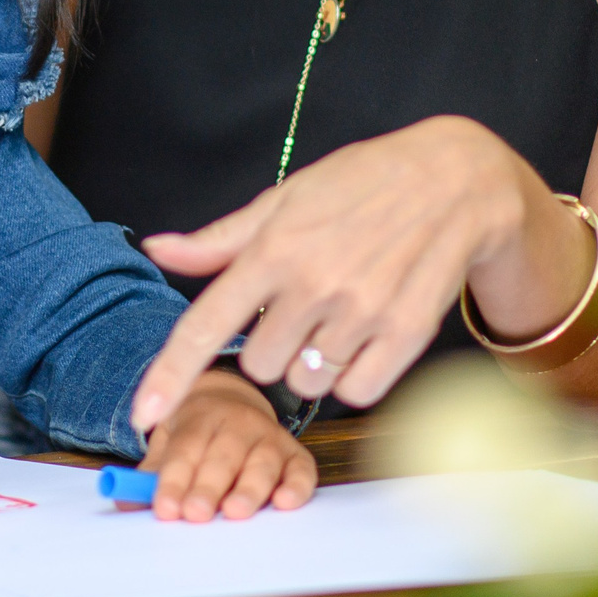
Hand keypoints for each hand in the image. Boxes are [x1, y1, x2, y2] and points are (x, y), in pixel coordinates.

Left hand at [134, 116, 581, 430]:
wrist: (455, 179)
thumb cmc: (361, 183)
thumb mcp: (285, 197)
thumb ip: (221, 239)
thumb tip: (158, 249)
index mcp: (274, 248)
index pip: (206, 325)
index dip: (168, 376)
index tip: (142, 416)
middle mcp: (314, 283)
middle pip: (258, 365)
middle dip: (270, 344)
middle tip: (301, 303)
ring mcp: (362, 311)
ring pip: (305, 382)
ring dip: (312, 361)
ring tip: (338, 312)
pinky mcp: (406, 334)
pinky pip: (357, 391)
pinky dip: (354, 374)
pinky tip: (365, 334)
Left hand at [141, 370, 315, 521]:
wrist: (232, 400)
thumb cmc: (196, 433)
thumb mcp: (168, 442)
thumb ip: (150, 474)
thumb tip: (125, 502)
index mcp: (201, 416)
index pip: (186, 448)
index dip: (174, 479)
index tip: (164, 509)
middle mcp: (238, 422)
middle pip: (223, 455)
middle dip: (208, 486)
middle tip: (196, 514)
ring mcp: (269, 436)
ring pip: (262, 462)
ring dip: (250, 488)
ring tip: (235, 513)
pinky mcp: (296, 454)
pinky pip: (302, 470)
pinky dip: (297, 486)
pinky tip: (284, 503)